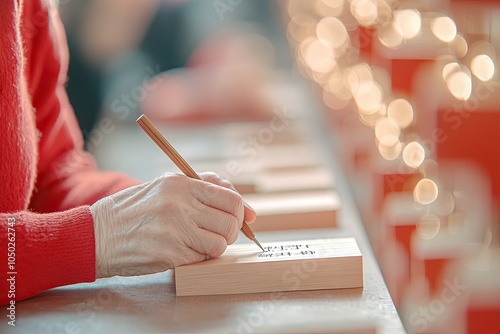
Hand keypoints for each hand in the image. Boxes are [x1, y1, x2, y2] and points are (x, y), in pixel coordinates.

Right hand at [90, 172, 255, 277]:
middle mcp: (179, 205)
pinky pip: (202, 258)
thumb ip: (208, 189)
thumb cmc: (137, 209)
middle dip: (230, 231)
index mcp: (181, 184)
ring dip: (214, 246)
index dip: (239, 212)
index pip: (231, 199)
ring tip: (198, 242)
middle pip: (230, 223)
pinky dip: (198, 257)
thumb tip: (249, 211)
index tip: (237, 219)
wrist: (99, 234)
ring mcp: (174, 231)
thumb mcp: (168, 186)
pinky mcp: (169, 254)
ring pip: (220, 244)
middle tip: (216, 232)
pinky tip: (182, 250)